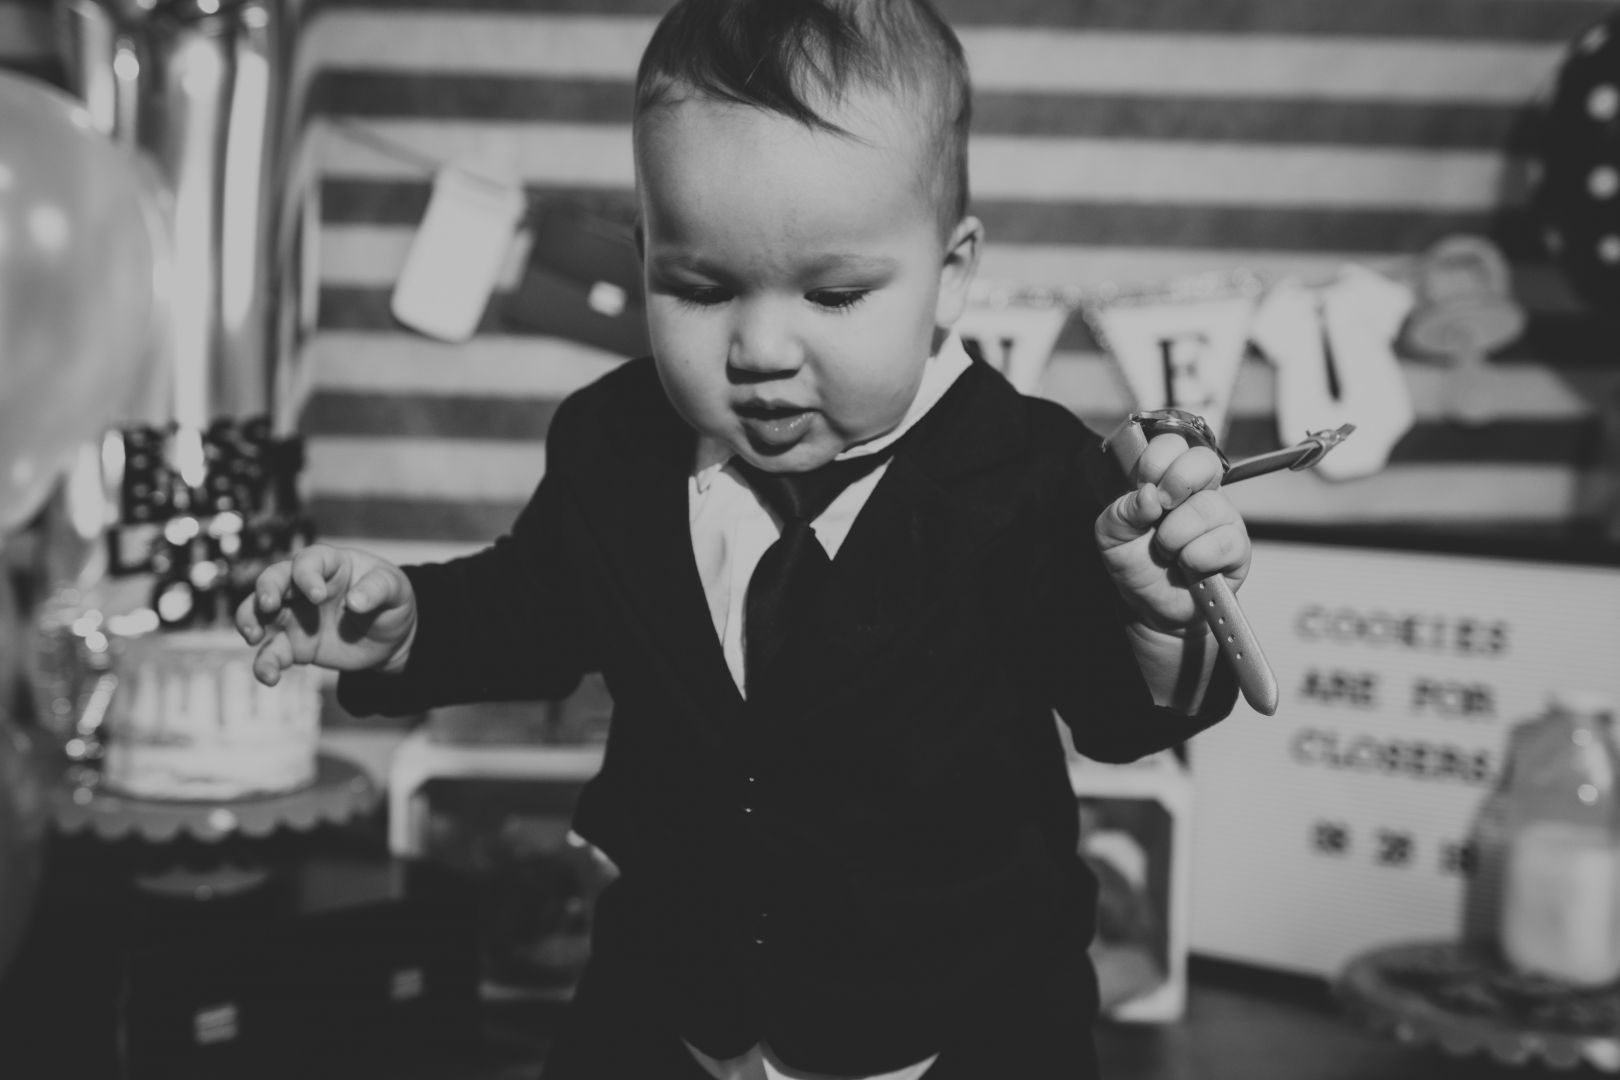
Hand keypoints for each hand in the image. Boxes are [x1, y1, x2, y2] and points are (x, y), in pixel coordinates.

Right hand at [235, 543, 416, 684]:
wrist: (390, 638)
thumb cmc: (391, 601)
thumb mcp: (396, 590)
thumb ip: (378, 590)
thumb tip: (355, 602)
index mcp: (330, 565)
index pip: (308, 560)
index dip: (307, 575)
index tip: (317, 595)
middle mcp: (304, 587)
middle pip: (273, 579)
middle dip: (265, 589)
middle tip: (268, 605)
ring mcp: (296, 616)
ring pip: (259, 612)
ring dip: (249, 620)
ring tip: (253, 636)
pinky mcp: (295, 645)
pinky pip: (272, 653)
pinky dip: (265, 664)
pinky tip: (270, 678)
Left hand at [1094, 432, 1251, 634]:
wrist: (1150, 606)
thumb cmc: (1135, 564)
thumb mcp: (1111, 536)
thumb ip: (1121, 511)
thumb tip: (1148, 495)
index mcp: (1167, 480)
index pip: (1174, 444)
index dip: (1158, 459)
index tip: (1145, 482)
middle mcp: (1198, 493)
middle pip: (1204, 462)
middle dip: (1176, 483)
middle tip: (1161, 510)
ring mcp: (1221, 518)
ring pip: (1208, 507)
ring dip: (1177, 535)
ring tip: (1168, 552)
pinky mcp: (1238, 547)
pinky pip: (1224, 542)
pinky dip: (1197, 558)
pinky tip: (1189, 566)